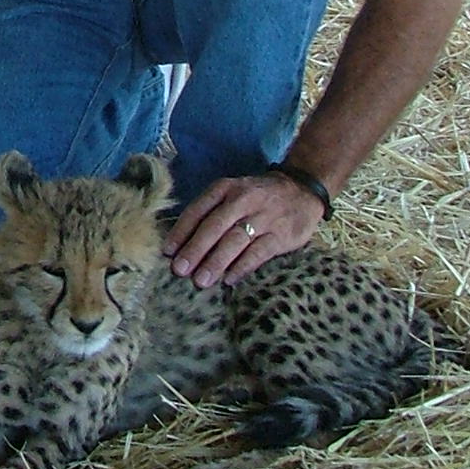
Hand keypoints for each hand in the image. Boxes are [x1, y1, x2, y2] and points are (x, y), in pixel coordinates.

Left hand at [163, 173, 329, 287]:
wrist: (301, 190)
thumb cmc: (257, 196)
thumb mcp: (233, 192)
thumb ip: (211, 211)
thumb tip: (182, 242)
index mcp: (226, 188)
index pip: (198, 209)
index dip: (182, 231)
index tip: (167, 252)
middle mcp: (243, 199)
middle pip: (214, 226)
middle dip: (195, 250)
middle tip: (180, 270)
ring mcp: (264, 217)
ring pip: (235, 240)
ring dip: (216, 262)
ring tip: (201, 280)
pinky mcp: (281, 234)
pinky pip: (258, 253)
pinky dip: (242, 267)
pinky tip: (229, 280)